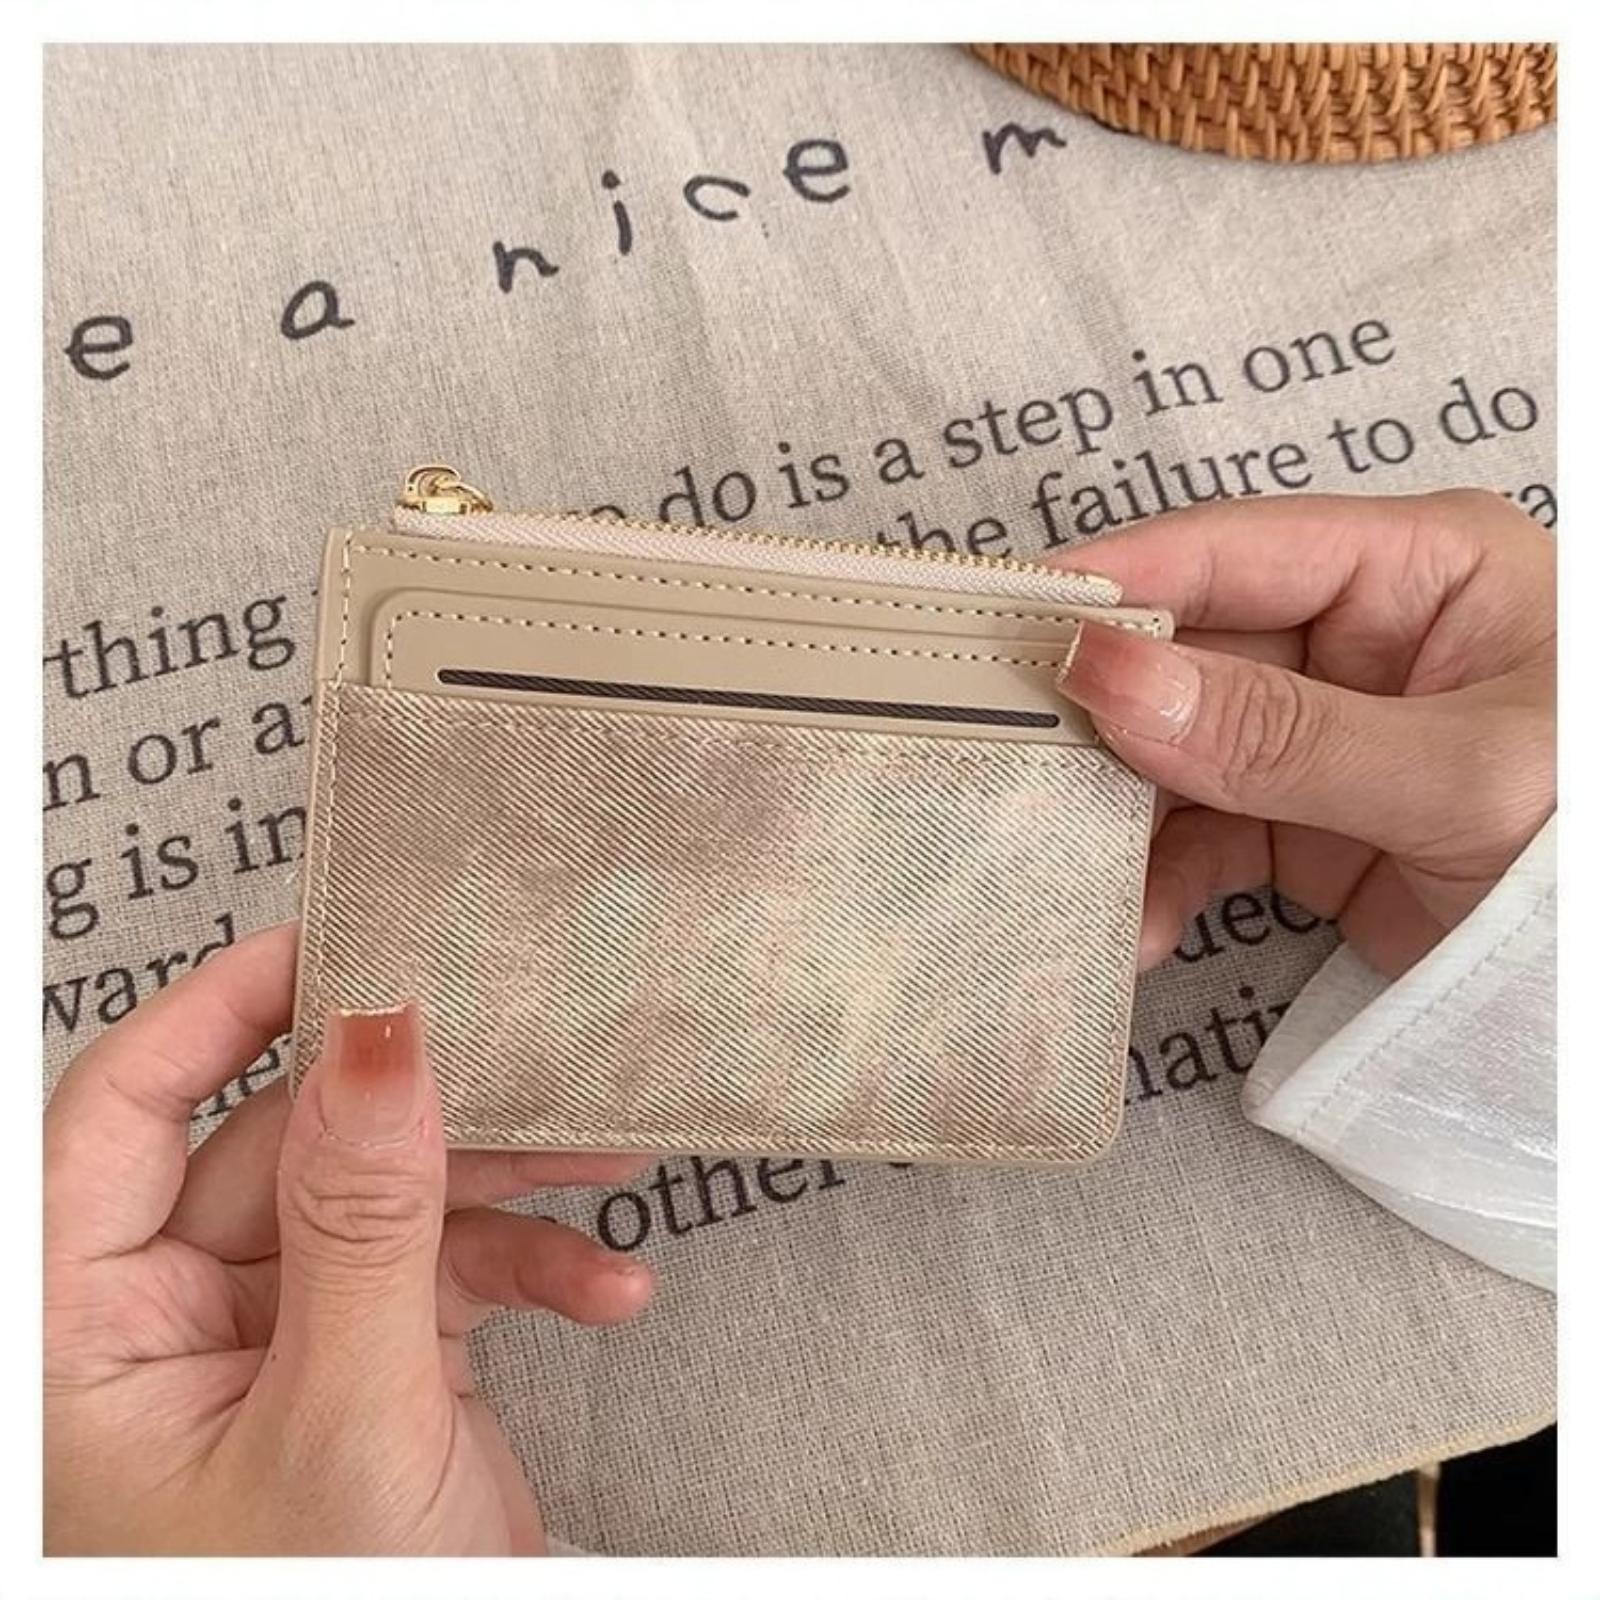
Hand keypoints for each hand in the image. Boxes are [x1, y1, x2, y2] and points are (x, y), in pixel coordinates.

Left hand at [44, 923, 653, 1553]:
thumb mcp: (344, 1418)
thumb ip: (363, 1216)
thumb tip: (379, 1032)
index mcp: (86, 1333)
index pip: (122, 1109)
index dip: (222, 1006)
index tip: (340, 933)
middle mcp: (172, 1321)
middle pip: (289, 1143)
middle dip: (427, 1112)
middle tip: (524, 1050)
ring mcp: (282, 1336)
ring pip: (387, 1197)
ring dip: (504, 1189)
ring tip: (602, 1165)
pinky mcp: (374, 1359)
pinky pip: (448, 1271)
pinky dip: (531, 1270)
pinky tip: (605, 1290)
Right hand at [1052, 490, 1554, 976]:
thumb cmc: (1588, 840)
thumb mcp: (1453, 775)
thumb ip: (1278, 733)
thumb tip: (1107, 676)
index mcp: (1415, 570)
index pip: (1236, 552)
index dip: (1121, 583)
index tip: (1015, 621)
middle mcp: (1355, 639)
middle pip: (1187, 655)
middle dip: (1103, 719)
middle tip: (1004, 758)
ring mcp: (1321, 733)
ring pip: (1178, 754)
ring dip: (1121, 818)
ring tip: (1065, 869)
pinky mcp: (1302, 820)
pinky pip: (1203, 837)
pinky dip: (1161, 884)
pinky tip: (1136, 930)